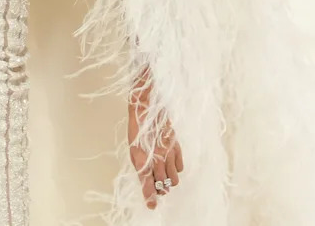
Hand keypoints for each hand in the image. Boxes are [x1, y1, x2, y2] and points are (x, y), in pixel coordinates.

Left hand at [129, 90, 183, 209]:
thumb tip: (148, 182)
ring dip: (168, 181)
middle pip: (163, 185)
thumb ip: (141, 167)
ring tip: (164, 175)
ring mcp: (168, 153)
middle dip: (160, 189)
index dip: (150, 197)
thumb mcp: (134, 149)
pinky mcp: (176, 147)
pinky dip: (175, 170)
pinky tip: (169, 164)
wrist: (146, 108)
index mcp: (141, 159)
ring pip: (174, 179)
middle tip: (157, 185)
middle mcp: (156, 158)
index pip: (148, 185)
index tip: (152, 205)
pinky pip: (180, 167)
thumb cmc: (138, 129)